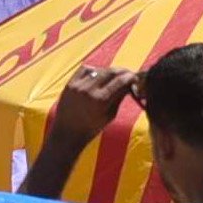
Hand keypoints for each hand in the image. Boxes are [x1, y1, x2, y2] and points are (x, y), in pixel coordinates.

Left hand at [18, 65, 138, 201]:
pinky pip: (85, 69)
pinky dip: (94, 70)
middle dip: (122, 71)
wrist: (67, 133)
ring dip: (108, 71)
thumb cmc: (91, 128)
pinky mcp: (70, 83)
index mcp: (100, 100)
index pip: (119, 81)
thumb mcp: (110, 115)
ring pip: (99, 70)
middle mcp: (89, 90)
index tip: (135, 77)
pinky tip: (98, 75)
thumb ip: (119, 98)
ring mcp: (78, 85)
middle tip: (128, 73)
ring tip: (114, 76)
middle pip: (110, 72)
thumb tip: (129, 84)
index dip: (130, 77)